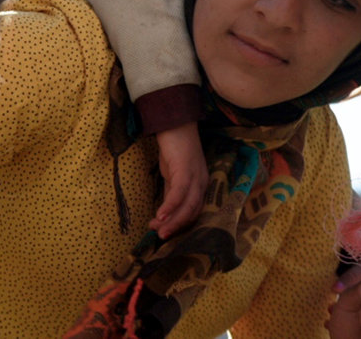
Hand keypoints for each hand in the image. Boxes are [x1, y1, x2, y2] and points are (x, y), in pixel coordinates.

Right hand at [150, 122, 208, 238]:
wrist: (173, 123)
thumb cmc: (173, 148)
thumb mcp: (172, 174)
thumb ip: (171, 192)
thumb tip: (165, 214)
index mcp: (200, 185)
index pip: (194, 211)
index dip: (180, 224)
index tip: (164, 232)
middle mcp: (202, 182)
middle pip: (193, 212)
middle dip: (176, 227)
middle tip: (160, 237)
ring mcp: (196, 176)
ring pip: (188, 206)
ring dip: (173, 221)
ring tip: (158, 231)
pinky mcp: (186, 170)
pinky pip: (179, 193)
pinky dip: (169, 206)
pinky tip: (159, 215)